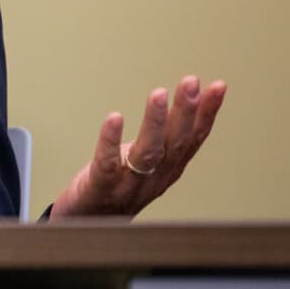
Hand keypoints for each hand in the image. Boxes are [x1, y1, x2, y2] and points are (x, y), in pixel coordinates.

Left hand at [50, 75, 225, 217]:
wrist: (87, 224)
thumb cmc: (116, 186)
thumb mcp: (146, 160)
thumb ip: (163, 137)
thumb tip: (183, 103)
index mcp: (168, 169)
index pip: (193, 139)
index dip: (207, 113)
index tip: (218, 86)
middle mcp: (154, 178)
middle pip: (175, 143)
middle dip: (186, 111)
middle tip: (191, 82)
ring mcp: (128, 185)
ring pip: (148, 153)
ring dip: (155, 123)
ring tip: (159, 94)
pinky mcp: (100, 187)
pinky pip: (107, 163)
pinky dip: (110, 141)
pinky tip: (114, 118)